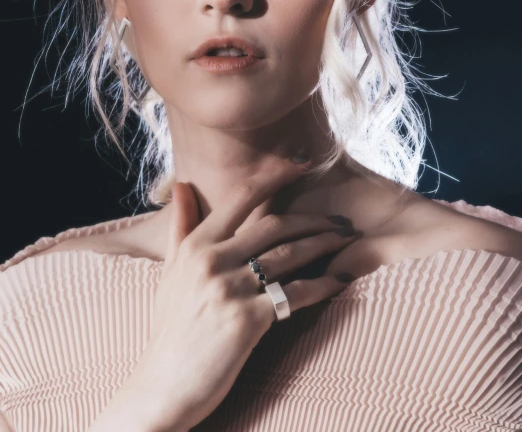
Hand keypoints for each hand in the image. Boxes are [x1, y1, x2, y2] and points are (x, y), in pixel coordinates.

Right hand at [125, 156, 358, 431]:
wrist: (161, 386)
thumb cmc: (169, 329)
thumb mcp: (170, 272)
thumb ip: (180, 226)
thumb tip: (182, 184)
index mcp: (195, 244)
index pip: (242, 196)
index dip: (276, 174)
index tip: (303, 163)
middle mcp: (211, 259)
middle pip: (274, 224)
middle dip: (313, 219)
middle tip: (340, 220)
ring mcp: (229, 289)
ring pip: (289, 254)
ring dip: (324, 245)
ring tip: (347, 241)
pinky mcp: (246, 320)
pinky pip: (295, 293)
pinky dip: (322, 284)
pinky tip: (340, 280)